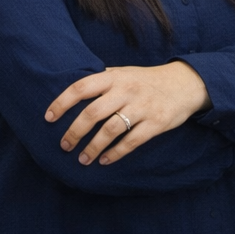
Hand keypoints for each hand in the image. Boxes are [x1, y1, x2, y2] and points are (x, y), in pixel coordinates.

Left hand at [45, 62, 210, 165]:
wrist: (185, 84)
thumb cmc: (147, 80)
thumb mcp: (125, 72)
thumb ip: (103, 80)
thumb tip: (74, 91)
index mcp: (114, 77)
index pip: (81, 87)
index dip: (62, 102)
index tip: (48, 117)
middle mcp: (126, 91)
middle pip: (93, 113)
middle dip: (74, 132)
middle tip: (64, 145)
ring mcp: (142, 107)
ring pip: (110, 130)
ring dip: (93, 147)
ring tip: (82, 159)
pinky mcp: (156, 123)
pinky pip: (132, 141)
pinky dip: (116, 153)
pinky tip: (105, 161)